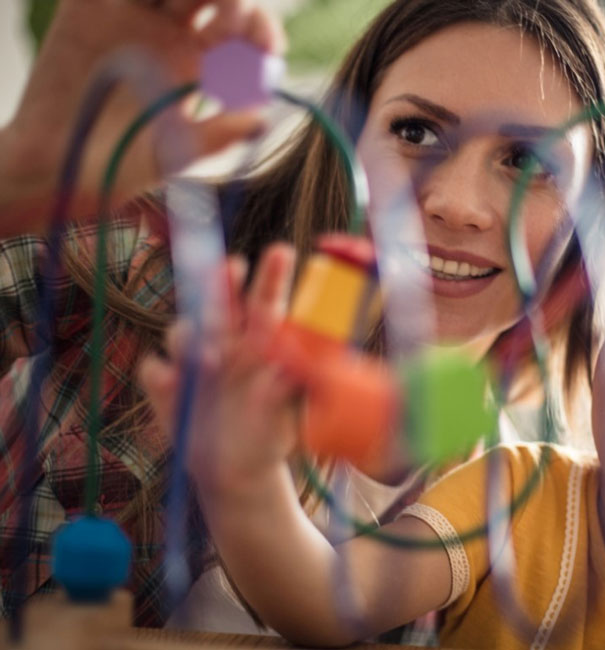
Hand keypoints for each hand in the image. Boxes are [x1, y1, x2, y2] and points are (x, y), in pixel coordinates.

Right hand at [0, 0, 284, 235]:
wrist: (57, 163)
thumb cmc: (121, 166)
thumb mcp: (176, 155)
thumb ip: (217, 137)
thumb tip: (261, 120)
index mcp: (205, 66)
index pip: (245, 36)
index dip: (261, 32)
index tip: (269, 46)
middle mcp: (175, 34)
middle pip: (218, 0)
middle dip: (234, 3)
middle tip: (236, 15)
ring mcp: (135, 16)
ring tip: (210, 9)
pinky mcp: (92, 6)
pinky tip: (159, 0)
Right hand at [140, 243, 299, 498]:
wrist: (238, 471)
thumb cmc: (271, 435)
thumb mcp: (288, 416)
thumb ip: (288, 389)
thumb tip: (289, 368)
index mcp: (262, 344)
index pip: (267, 302)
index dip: (273, 275)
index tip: (282, 251)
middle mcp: (226, 342)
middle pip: (220, 301)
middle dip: (223, 280)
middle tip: (233, 266)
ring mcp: (194, 361)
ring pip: (183, 329)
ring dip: (191, 336)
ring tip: (210, 360)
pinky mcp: (166, 385)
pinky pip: (154, 368)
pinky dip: (161, 375)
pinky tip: (174, 386)